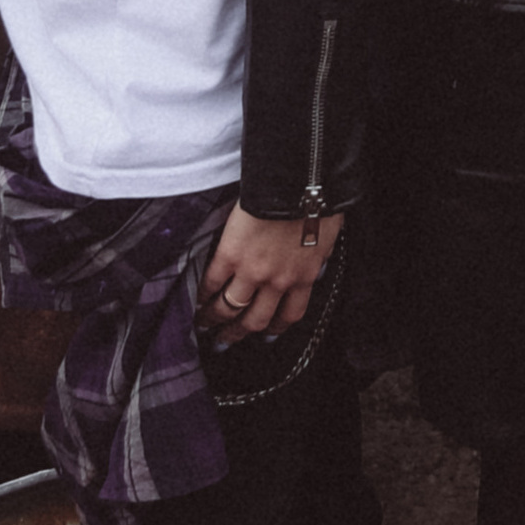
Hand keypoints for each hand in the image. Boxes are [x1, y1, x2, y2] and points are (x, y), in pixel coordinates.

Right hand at [200, 202, 341, 344]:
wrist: (300, 182)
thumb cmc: (318, 202)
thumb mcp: (327, 237)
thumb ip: (318, 256)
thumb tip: (316, 261)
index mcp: (304, 277)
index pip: (289, 314)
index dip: (275, 328)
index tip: (265, 334)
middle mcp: (278, 282)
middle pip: (256, 320)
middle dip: (239, 333)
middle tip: (226, 341)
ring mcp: (252, 271)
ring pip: (230, 308)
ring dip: (215, 321)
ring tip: (204, 326)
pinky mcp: (230, 255)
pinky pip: (212, 282)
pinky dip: (202, 295)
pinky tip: (196, 300)